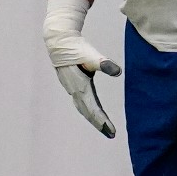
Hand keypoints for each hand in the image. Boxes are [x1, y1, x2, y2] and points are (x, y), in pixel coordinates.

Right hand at [42, 0, 119, 137]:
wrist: (58, 41)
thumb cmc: (75, 48)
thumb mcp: (91, 55)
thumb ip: (104, 64)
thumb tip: (118, 72)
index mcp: (80, 87)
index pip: (92, 109)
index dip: (102, 121)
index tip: (111, 131)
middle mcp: (75, 90)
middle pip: (88, 112)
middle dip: (99, 123)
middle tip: (111, 134)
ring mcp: (72, 88)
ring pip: (84, 108)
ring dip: (94, 117)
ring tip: (104, 126)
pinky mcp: (72, 84)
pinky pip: (82, 102)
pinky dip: (89, 109)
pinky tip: (94, 109)